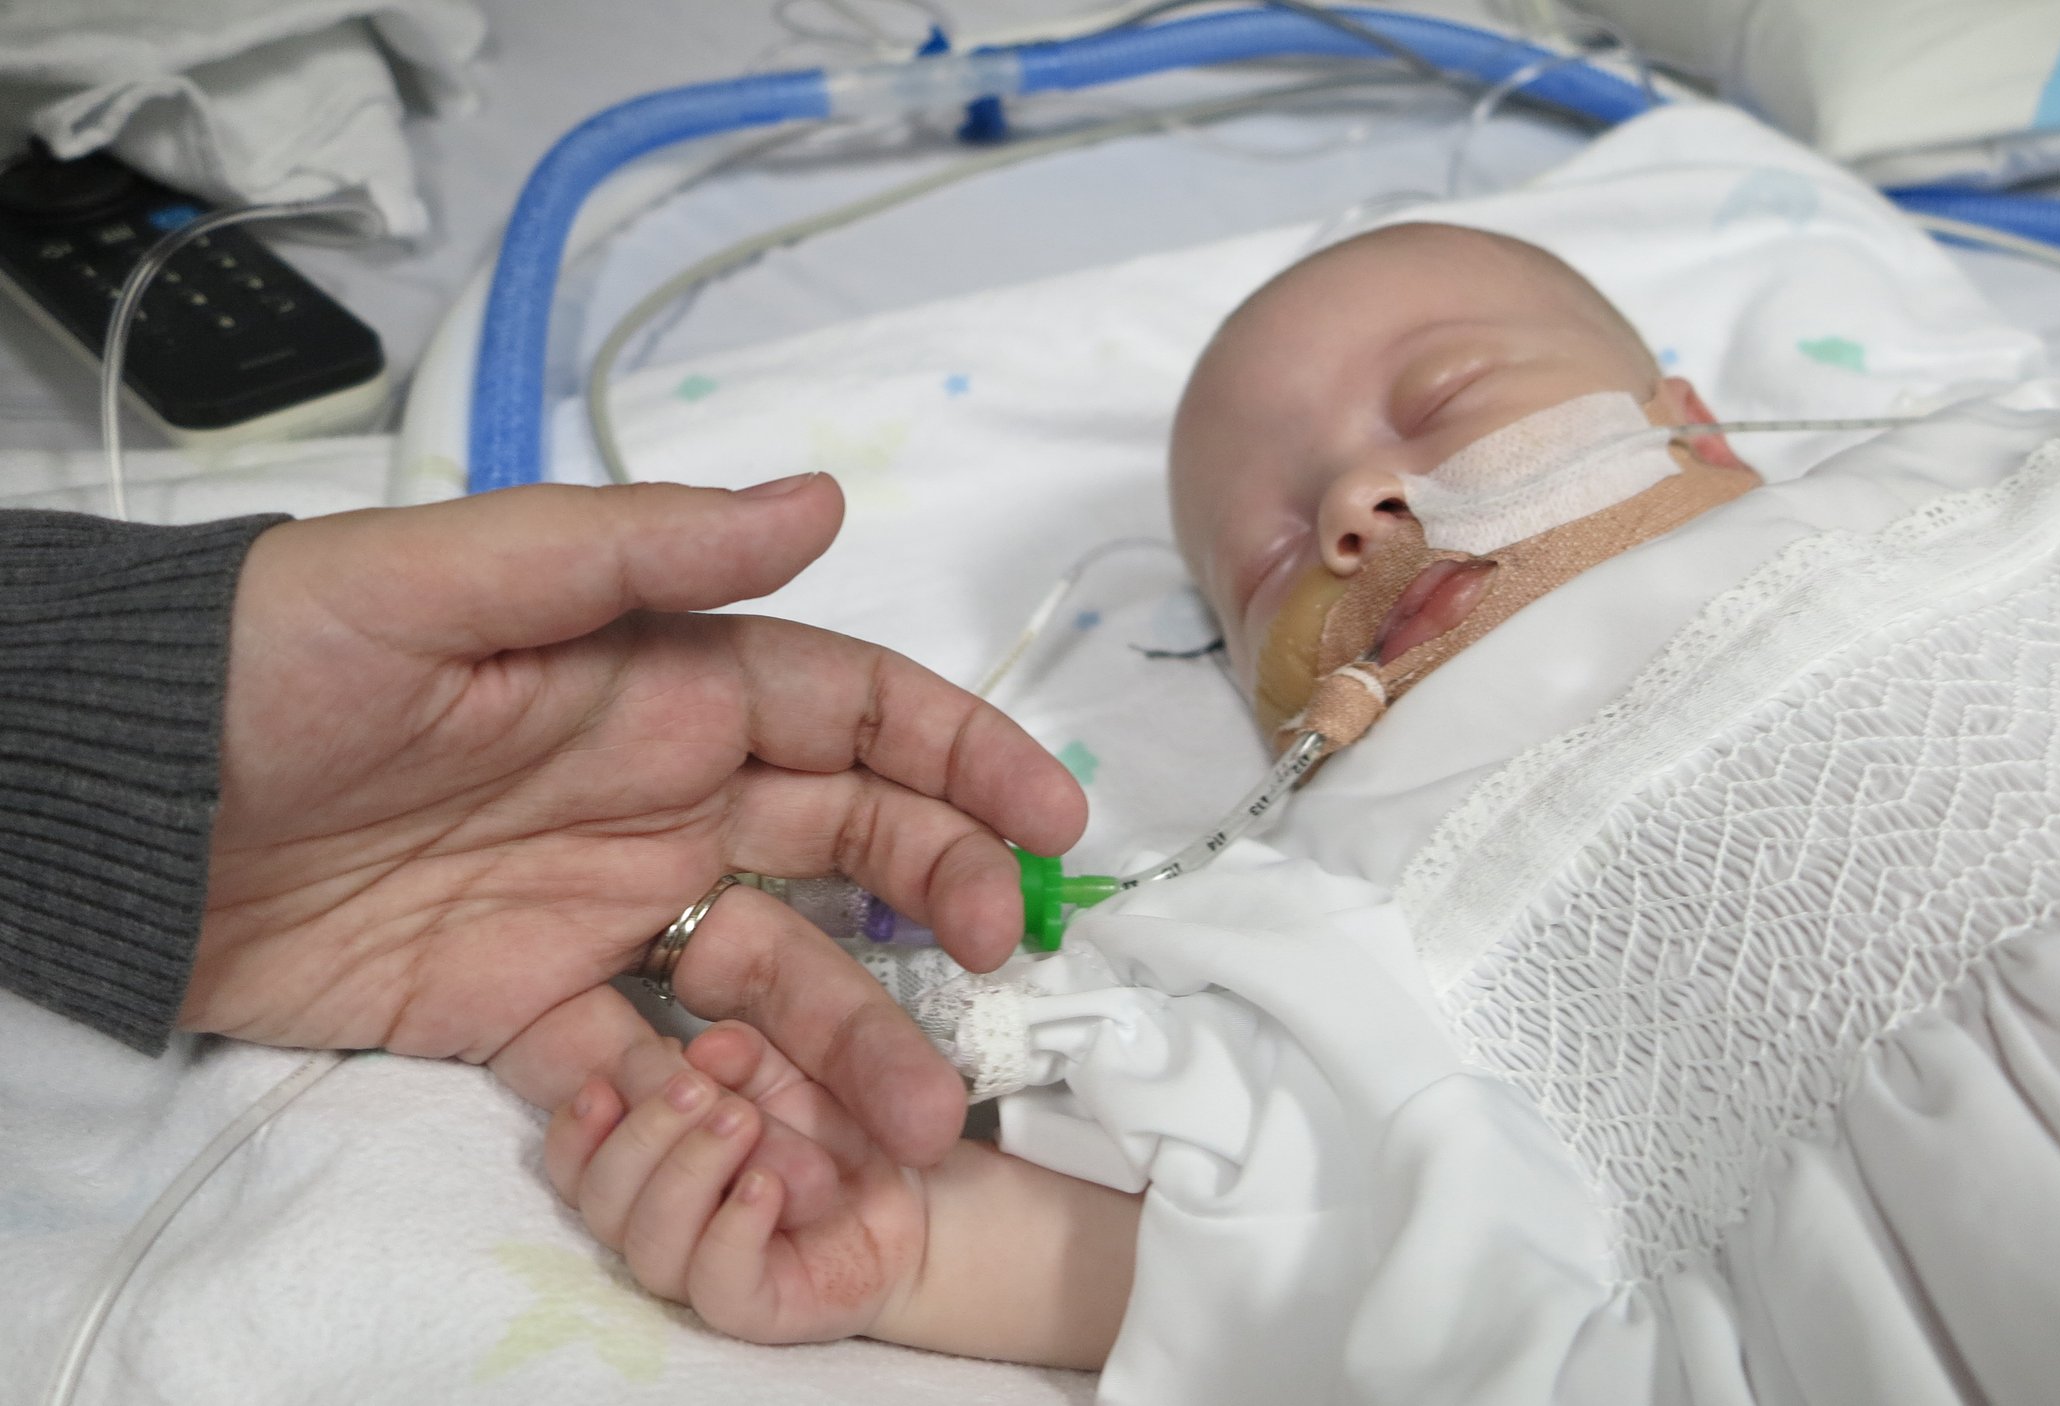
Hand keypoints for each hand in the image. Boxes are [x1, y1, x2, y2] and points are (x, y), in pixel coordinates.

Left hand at [190, 476, 1086, 1171]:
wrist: (118, 806)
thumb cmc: (277, 662)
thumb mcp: (453, 577)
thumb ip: (643, 549)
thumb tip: (824, 501)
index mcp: (663, 683)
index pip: (856, 708)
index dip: (964, 755)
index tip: (1052, 821)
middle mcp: (659, 793)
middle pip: (848, 844)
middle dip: (947, 892)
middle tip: (1002, 961)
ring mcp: (600, 908)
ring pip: (770, 971)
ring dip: (857, 1035)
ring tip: (920, 1118)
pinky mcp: (521, 1010)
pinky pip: (646, 1063)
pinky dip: (714, 1105)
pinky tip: (771, 1149)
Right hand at [546, 1021, 931, 1344]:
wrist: (914, 1194)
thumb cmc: (837, 1133)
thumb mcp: (788, 1071)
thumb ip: (745, 1054)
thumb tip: (706, 1048)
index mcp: (652, 1164)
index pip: (577, 1163)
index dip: (577, 1130)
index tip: (605, 1086)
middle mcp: (664, 1223)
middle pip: (601, 1200)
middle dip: (641, 1135)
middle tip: (700, 1090)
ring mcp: (704, 1270)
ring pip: (648, 1245)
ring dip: (686, 1172)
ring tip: (742, 1122)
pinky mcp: (754, 1307)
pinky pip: (717, 1283)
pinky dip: (732, 1228)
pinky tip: (765, 1186)